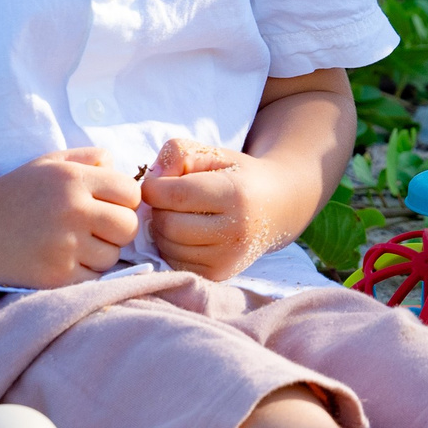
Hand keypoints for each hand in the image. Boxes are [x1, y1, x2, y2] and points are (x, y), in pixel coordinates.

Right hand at [0, 147, 142, 287]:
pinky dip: (83, 273)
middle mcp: (72, 210)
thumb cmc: (16, 193)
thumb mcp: (50, 163)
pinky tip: (61, 260)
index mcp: (73, 179)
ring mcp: (64, 245)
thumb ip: (90, 159)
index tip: (105, 206)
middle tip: (93, 229)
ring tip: (72, 244)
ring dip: (99, 253)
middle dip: (116, 229)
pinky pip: (93, 278)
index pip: (131, 194)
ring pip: (113, 256)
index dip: (123, 201)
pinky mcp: (55, 275)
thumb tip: (125, 169)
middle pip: (128, 227)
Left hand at [143, 137, 288, 280]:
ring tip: (179, 214)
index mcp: (235, 195)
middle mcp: (235, 232)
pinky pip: (174, 262)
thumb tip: (150, 180)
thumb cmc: (238, 176)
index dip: (154, 186)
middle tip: (170, 199)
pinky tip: (186, 232)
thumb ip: (177, 153)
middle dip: (158, 209)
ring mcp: (228, 259)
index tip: (160, 181)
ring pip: (167, 246)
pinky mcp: (219, 274)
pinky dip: (171, 246)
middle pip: (167, 224)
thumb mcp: (212, 153)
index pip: (174, 195)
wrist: (277, 207)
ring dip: (162, 229)